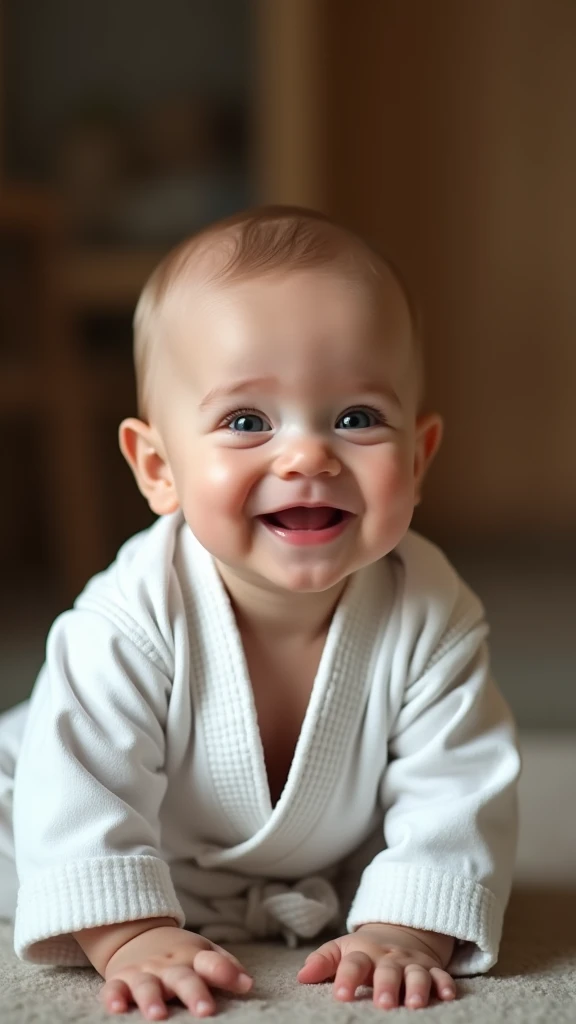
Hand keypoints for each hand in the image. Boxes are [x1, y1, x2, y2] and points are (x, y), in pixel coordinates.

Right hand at [100, 925, 252, 1018]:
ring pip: (147, 985)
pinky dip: (113, 997)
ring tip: (158, 1015)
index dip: (226, 972)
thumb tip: (248, 984)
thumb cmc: (178, 953)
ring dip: (151, 999)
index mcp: (192, 958)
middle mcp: (168, 966)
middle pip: (182, 978)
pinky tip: (117, 1007)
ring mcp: (143, 973)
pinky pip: (114, 988)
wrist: (135, 933)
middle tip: (205, 1010)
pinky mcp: (119, 980)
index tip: (242, 984)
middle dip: (193, 993)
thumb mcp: (203, 951)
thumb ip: (224, 967)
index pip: (212, 962)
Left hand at [297, 923, 456, 1008]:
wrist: (400, 932)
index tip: (340, 995)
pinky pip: (441, 975)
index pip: (353, 964)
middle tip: (382, 1003)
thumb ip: (323, 962)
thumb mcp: (342, 950)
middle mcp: (390, 958)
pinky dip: (445, 984)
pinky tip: (448, 995)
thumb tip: (301, 976)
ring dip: (417, 987)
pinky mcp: (431, 968)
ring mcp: (412, 963)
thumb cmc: (365, 950)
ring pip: (417, 973)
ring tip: (415, 1004)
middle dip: (386, 986)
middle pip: (388, 970)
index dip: (346, 978)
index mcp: (365, 954)